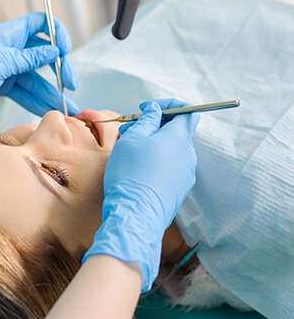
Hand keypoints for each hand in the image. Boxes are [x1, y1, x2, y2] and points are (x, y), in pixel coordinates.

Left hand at [0, 13, 79, 133]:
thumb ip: (29, 58)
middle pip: (44, 55)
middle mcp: (12, 50)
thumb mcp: (1, 63)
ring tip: (67, 108)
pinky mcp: (5, 85)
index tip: (66, 50)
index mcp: (10, 35)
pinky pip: (27, 92)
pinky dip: (37, 101)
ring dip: (51, 92)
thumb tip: (54, 51)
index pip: (40, 24)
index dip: (56, 33)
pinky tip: (50, 110)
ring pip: (37, 79)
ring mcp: (10, 68)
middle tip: (71, 85)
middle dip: (60, 70)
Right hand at [83, 99, 199, 291]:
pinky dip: (156, 160)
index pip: (187, 111)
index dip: (168, 105)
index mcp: (180, 138)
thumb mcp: (133, 138)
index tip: (147, 108)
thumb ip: (147, 120)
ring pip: (171, 150)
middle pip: (176, 131)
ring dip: (153, 144)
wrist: (135, 213)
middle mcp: (188, 155)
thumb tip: (156, 110)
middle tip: (130, 129)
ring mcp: (186, 175)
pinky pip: (170, 167)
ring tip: (129, 149)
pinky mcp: (179, 190)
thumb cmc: (131, 172)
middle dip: (154, 125)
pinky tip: (137, 168)